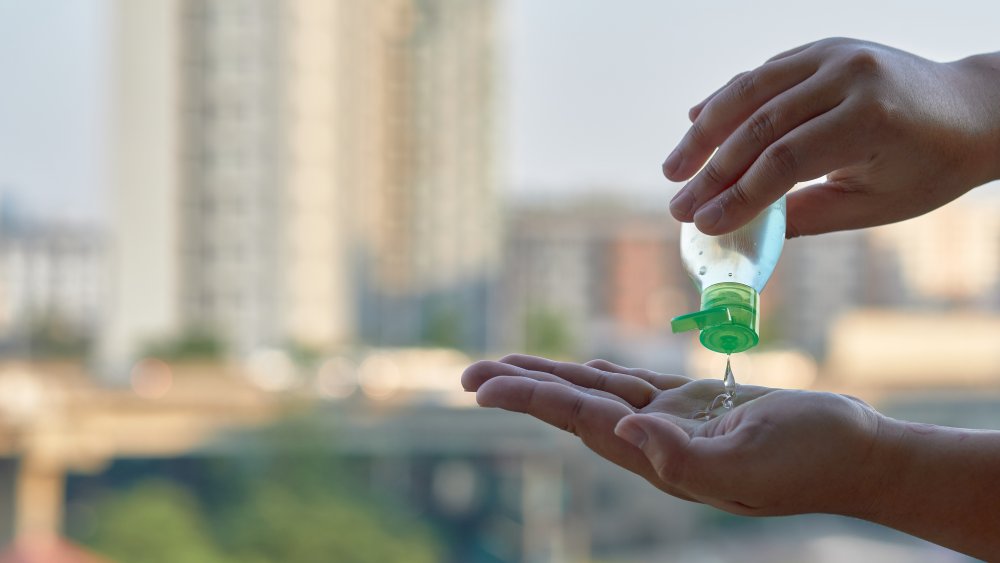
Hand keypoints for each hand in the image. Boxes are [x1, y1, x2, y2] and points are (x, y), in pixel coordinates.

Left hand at [462, 355, 892, 517]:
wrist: (857, 455)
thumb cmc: (812, 460)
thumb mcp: (750, 465)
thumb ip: (685, 459)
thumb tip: (628, 431)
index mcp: (658, 457)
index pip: (579, 418)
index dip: (531, 397)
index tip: (483, 384)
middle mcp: (654, 441)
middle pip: (572, 408)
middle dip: (521, 389)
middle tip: (467, 374)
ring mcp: (673, 422)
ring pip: (596, 392)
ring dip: (550, 377)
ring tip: (506, 366)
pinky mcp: (696, 405)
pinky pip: (633, 384)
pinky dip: (598, 373)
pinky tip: (577, 369)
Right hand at [664, 38, 999, 236]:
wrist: (972, 110)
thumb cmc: (928, 167)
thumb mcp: (873, 205)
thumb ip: (805, 217)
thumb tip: (741, 235)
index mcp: (870, 119)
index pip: (785, 160)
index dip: (737, 195)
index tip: (703, 224)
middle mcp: (848, 75)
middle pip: (759, 125)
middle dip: (711, 172)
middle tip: (678, 204)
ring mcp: (833, 53)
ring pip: (750, 91)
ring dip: (704, 131)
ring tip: (673, 168)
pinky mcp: (822, 48)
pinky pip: (763, 74)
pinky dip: (726, 100)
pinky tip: (697, 123)